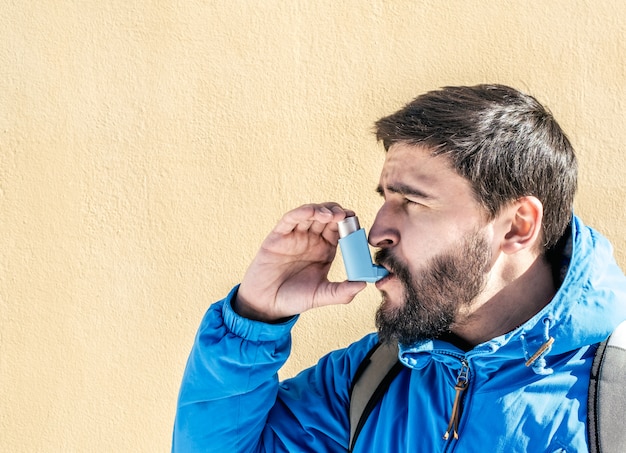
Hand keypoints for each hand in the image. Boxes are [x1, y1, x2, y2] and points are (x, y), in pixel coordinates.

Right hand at [234, 203, 366, 321]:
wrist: (266, 304)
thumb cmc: (294, 298)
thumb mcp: (322, 296)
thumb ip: (342, 292)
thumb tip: (364, 284)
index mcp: (325, 250)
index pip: (340, 231)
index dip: (348, 224)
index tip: (356, 223)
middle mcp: (311, 240)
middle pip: (327, 218)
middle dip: (338, 213)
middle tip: (346, 216)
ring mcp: (295, 235)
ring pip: (310, 214)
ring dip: (322, 210)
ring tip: (332, 215)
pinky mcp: (279, 235)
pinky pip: (290, 219)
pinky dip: (302, 212)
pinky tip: (311, 212)